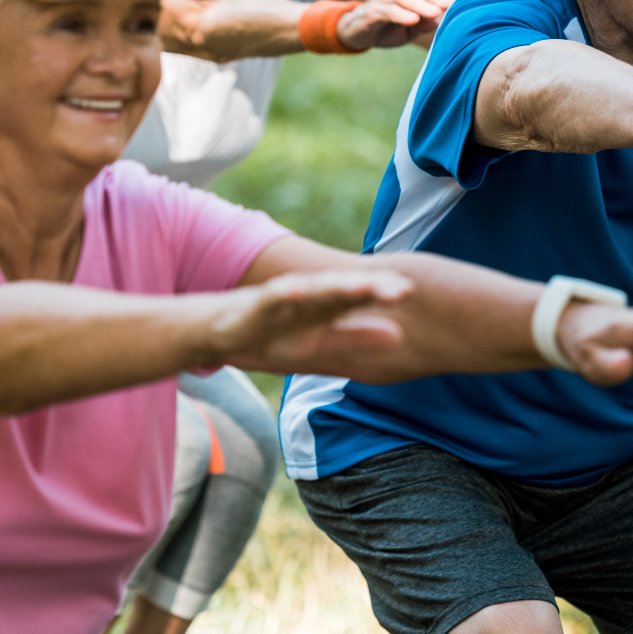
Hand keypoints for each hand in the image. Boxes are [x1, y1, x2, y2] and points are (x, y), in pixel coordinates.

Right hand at [206, 269, 413, 373]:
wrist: (220, 331)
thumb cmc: (276, 337)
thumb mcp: (319, 346)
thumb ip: (356, 337)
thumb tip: (401, 335)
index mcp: (327, 307)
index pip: (361, 298)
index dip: (385, 295)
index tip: (412, 293)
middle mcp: (309, 297)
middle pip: (343, 291)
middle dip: (371, 289)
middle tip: (402, 289)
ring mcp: (283, 298)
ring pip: (312, 291)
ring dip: (335, 288)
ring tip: (362, 287)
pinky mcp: (255, 305)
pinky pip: (271, 299)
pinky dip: (283, 294)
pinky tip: (295, 290)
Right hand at [334, 0, 458, 50]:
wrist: (356, 32)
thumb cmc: (388, 28)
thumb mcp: (410, 29)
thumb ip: (424, 24)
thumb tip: (438, 21)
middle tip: (449, 5)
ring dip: (420, 5)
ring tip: (435, 12)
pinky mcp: (372, 12)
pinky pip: (388, 12)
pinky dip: (401, 15)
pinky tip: (412, 20)